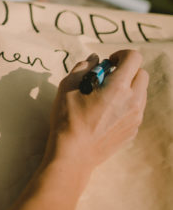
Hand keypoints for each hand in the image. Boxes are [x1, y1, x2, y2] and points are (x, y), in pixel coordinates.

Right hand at [47, 49, 147, 173]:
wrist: (74, 154)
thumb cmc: (68, 118)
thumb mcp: (68, 86)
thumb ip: (83, 67)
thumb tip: (94, 59)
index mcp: (118, 87)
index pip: (134, 58)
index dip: (121, 55)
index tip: (109, 62)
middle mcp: (133, 101)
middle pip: (142, 74)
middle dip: (127, 70)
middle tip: (107, 78)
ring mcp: (135, 117)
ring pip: (142, 92)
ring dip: (128, 87)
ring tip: (107, 96)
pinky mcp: (133, 130)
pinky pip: (137, 109)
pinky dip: (127, 103)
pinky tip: (108, 112)